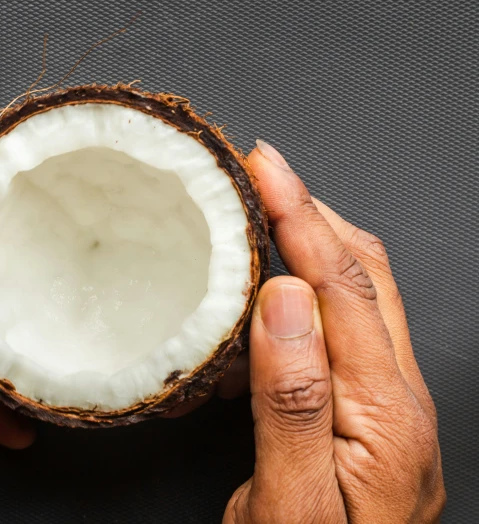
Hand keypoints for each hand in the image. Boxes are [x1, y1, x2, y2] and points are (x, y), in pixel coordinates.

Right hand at [223, 141, 444, 521]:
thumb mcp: (289, 502)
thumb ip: (292, 399)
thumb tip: (285, 298)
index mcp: (383, 412)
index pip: (343, 284)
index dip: (302, 216)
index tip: (265, 166)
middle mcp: (397, 394)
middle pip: (362, 271)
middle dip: (312, 208)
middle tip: (261, 170)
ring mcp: (385, 399)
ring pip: (354, 292)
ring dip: (310, 240)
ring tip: (259, 212)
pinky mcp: (363, 408)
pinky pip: (337, 327)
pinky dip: (301, 288)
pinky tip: (262, 290)